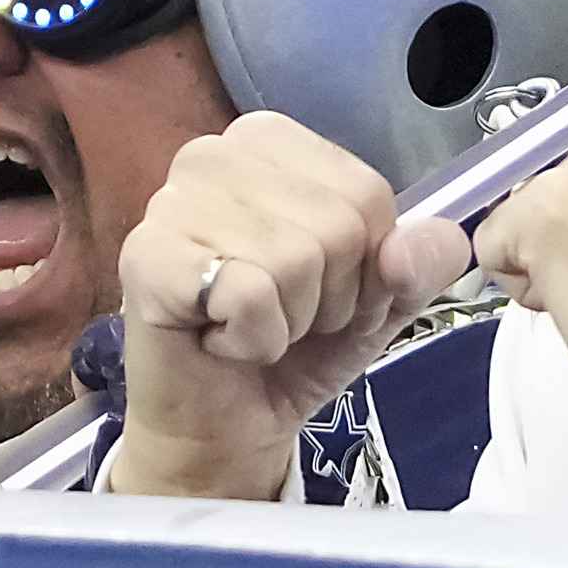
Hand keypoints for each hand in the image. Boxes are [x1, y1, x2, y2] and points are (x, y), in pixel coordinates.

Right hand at [111, 113, 472, 499]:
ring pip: (296, 259)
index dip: (364, 263)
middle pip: (339, 225)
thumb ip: (423, 261)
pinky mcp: (145, 256)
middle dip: (328, 297)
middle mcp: (215, 155)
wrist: (226, 426)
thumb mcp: (384, 298)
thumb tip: (410, 247)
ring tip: (251, 327)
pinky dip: (254, 339)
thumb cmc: (293, 346)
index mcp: (270, 142)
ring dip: (291, 321)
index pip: (368, 192)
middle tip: (282, 315)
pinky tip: (222, 341)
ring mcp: (171, 200)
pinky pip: (249, 294)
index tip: (320, 288)